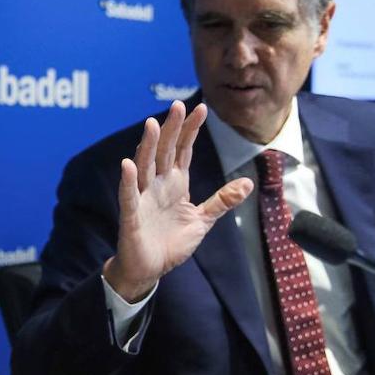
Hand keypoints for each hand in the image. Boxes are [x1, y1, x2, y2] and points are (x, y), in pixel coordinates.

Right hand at [104, 101, 253, 301]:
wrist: (149, 269)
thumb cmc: (171, 244)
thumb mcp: (202, 220)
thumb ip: (221, 201)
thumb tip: (246, 183)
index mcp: (175, 184)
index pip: (183, 151)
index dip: (191, 130)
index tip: (201, 109)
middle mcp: (158, 185)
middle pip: (164, 151)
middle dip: (170, 129)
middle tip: (177, 105)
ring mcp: (143, 198)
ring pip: (144, 166)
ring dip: (147, 146)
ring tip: (151, 124)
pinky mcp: (131, 215)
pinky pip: (129, 195)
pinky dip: (128, 180)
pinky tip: (127, 164)